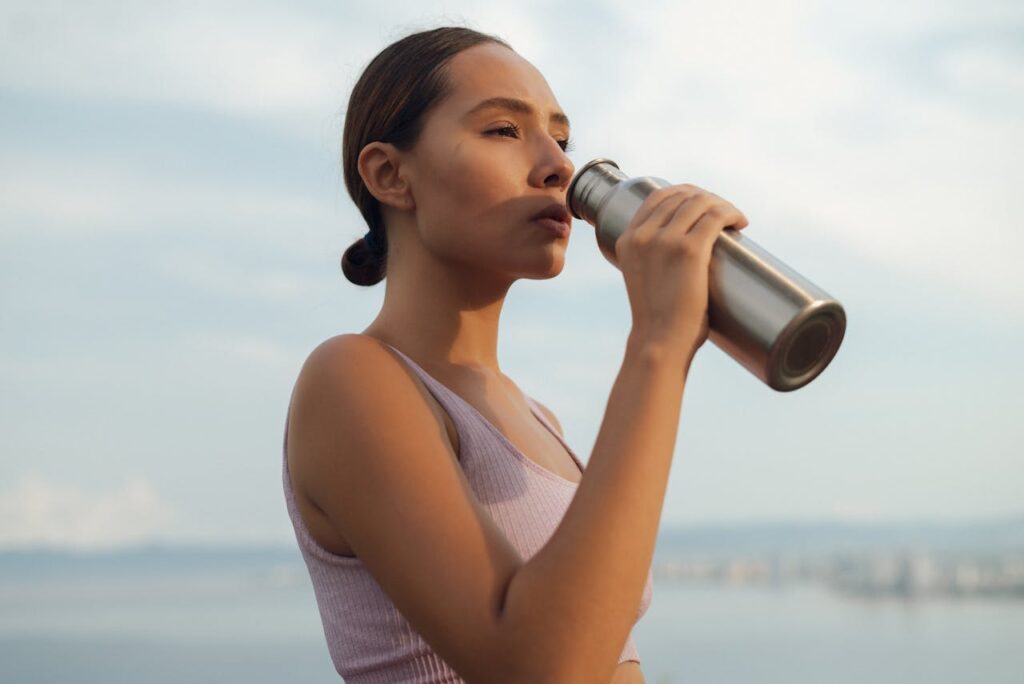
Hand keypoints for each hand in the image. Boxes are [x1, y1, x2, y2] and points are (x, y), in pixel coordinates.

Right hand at [614, 184, 748, 362]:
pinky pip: (715, 217)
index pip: (657, 197)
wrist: (659, 341)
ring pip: (701, 203)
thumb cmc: (658, 319)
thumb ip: (654, 261)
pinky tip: (740, 221)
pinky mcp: (689, 250)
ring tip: (735, 218)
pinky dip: (731, 213)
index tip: (703, 205)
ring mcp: (665, 241)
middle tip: (724, 215)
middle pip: (681, 196)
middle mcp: (643, 235)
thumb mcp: (644, 280)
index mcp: (628, 240)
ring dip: (722, 204)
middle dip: (707, 199)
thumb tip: (682, 255)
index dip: (685, 194)